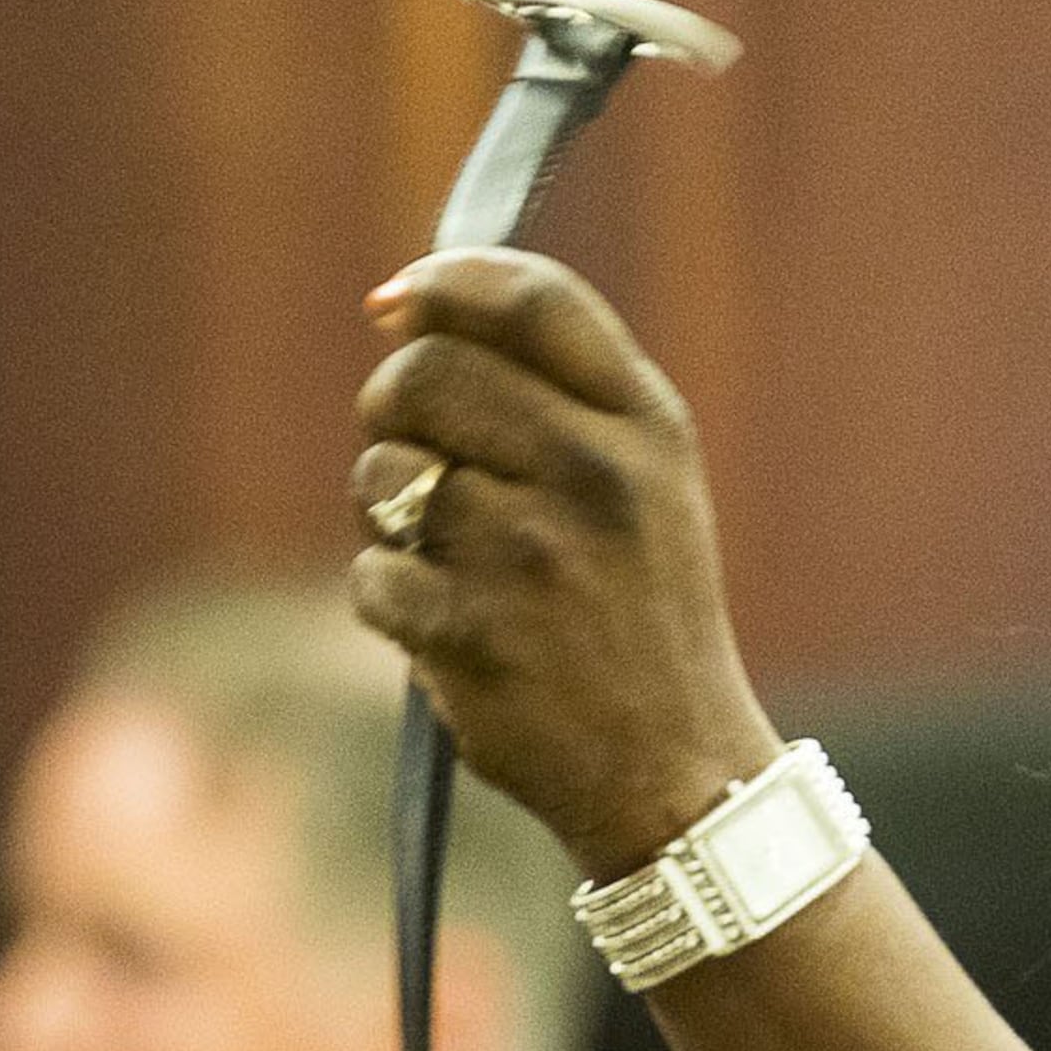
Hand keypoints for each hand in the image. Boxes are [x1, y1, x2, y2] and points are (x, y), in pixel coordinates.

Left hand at [349, 249, 784, 876]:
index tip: (395, 302)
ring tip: (451, 556)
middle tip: (416, 448)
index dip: (445, 280)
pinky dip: (392, 599)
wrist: (678, 770)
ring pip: (384, 472)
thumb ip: (559, 390)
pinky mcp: (473, 634)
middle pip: (427, 372)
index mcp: (649, 428)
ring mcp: (531, 557)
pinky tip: (451, 627)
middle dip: (394, 402)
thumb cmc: (644, 610)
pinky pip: (372, 574)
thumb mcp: (650, 481)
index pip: (532, 301)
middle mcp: (595, 477)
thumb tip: (403, 307)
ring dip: (389, 509)